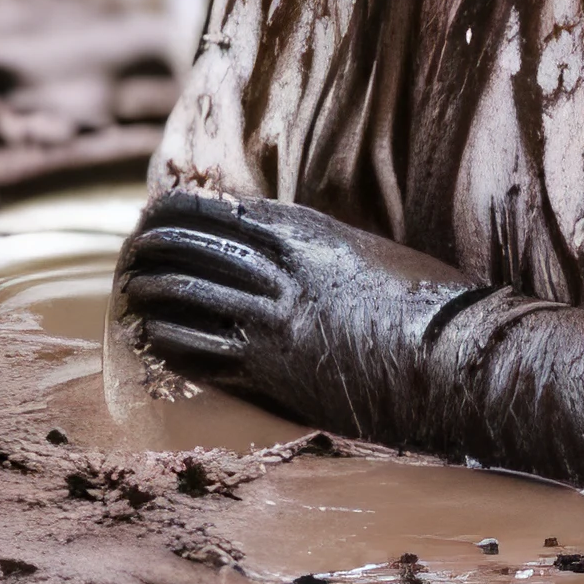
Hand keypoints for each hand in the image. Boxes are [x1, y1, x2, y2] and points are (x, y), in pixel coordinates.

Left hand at [115, 189, 473, 440]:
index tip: (157, 212)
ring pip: (188, 296)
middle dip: (154, 246)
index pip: (223, 210)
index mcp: (310, 232)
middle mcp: (284, 270)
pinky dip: (169, 342)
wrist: (451, 356)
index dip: (180, 211)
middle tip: (131, 250)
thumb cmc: (427, 302)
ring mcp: (275, 322)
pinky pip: (202, 352)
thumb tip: (292, 249)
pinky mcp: (273, 372)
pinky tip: (153, 340)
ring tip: (132, 291)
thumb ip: (325, 249)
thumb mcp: (372, 254)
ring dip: (151, 292)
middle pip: (195, 248)